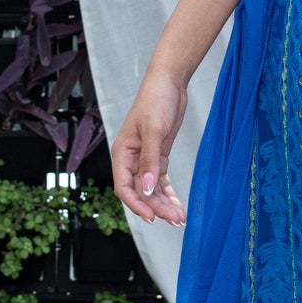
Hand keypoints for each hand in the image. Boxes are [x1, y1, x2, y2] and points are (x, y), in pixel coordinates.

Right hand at [112, 66, 188, 225]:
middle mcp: (130, 159)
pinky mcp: (158, 156)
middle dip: (156, 207)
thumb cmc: (156, 101)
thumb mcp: (154, 131)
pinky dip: (168, 193)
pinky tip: (177, 205)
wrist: (168, 83)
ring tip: (179, 218)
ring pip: (150, 189)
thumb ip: (150, 161)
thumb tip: (145, 189)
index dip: (136, 204)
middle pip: (139, 191)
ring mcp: (144, 159)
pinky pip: (160, 181)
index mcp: (122, 153)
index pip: (123, 187)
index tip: (152, 217)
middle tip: (175, 219)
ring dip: (163, 203)